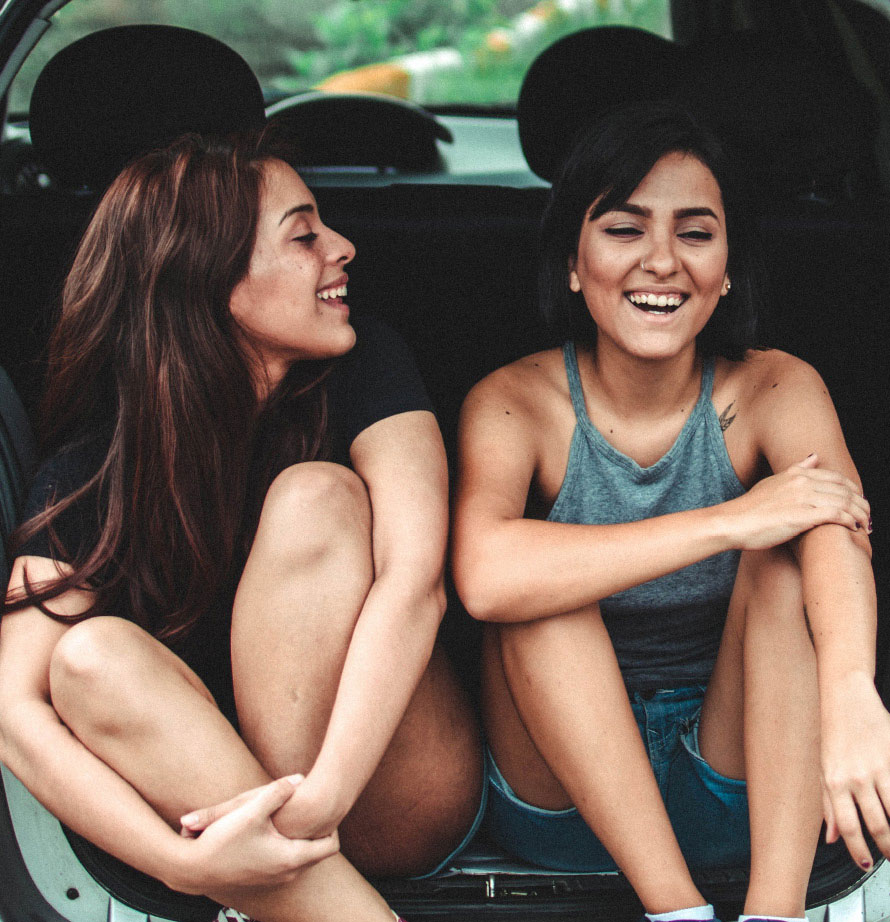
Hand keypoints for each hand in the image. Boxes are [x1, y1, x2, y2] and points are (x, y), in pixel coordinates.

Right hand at [173, 777, 337, 895]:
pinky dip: (288, 846)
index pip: (331, 845)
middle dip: (319, 830)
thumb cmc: (223, 841)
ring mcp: (275, 879)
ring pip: (302, 857)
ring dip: (302, 838)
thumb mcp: (251, 810)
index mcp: (290, 858)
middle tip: (314, 807)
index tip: (325, 807)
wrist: (193, 870)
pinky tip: (276, 828)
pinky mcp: (263, 878)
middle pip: (319, 851)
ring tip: (296, 815)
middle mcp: (288, 873)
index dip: (333, 824)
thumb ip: (278, 792)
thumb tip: (301, 778)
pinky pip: (287, 861)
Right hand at [727, 454, 869, 549]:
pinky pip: (836, 515)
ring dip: (860, 514)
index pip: (836, 477)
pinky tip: (853, 528)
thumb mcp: (773, 482)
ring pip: (845, 502)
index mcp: (796, 474)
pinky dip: (849, 521)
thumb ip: (796, 469)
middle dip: (861, 503)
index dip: (852, 490)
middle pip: (845, 489)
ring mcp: (803, 498)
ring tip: (864, 525)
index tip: (857, 502)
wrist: (733, 522)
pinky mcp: (802, 516)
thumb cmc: (750, 508)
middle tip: (866, 515)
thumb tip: (814, 456)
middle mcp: (802, 482)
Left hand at [821, 675, 889, 867]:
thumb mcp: (822, 768)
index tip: (866, 864)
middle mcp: (856, 777)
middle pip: (877, 825)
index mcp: (834, 781)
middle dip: (887, 847)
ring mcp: (878, 767)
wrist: (846, 697)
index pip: (847, 827)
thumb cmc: (833, 733)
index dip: (858, 851)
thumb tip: (831, 838)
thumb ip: (827, 804)